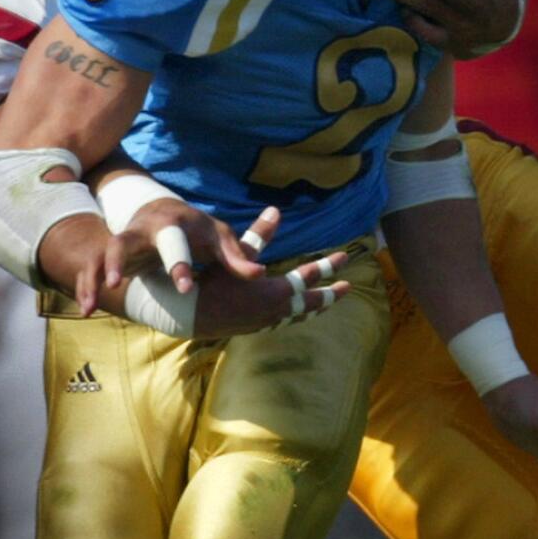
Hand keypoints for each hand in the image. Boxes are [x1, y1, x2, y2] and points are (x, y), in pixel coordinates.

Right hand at [105, 203, 281, 294]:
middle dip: (122, 260)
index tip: (185, 288)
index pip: (175, 243)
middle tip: (118, 282)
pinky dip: (88, 288)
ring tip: (91, 303)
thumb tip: (260, 274)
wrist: (161, 213)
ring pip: (107, 252)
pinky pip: (94, 269)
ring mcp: (127, 240)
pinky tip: (87, 310)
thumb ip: (237, 256)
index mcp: (174, 224)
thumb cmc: (199, 232)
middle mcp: (146, 229)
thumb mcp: (219, 239)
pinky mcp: (114, 254)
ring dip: (98, 273)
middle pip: (129, 241)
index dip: (178, 264)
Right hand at [190, 245, 353, 338]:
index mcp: (274, 291)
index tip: (344, 256)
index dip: (327, 265)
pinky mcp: (256, 328)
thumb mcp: (236, 255)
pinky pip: (285, 321)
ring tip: (327, 302)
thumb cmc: (211, 282)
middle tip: (348, 287)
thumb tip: (274, 211)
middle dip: (330, 293)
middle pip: (311, 302)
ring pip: (299, 315)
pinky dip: (296, 315)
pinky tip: (295, 313)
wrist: (189, 314)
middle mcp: (275, 309)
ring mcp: (266, 321)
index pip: (308, 276)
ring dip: (315, 307)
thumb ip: (258, 235)